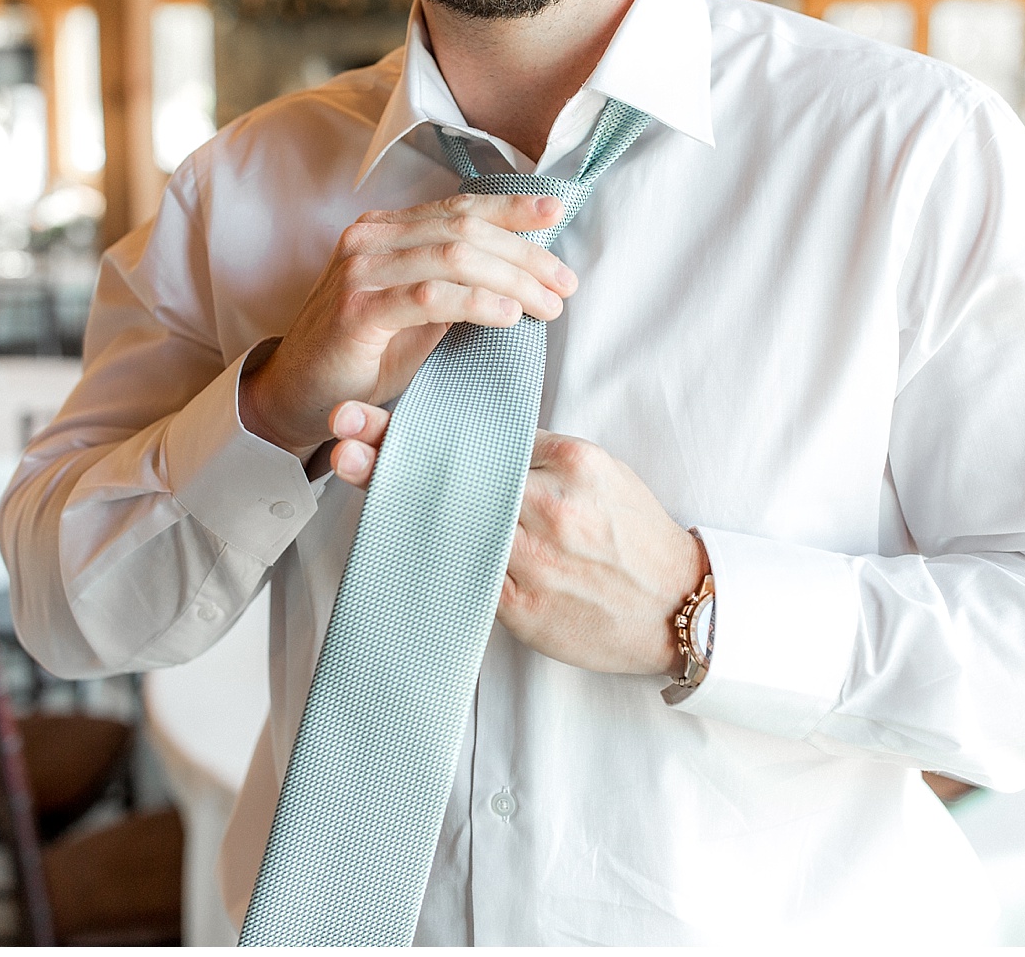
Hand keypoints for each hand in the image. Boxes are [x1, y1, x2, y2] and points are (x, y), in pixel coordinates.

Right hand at [240, 195, 576, 453]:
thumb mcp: (417, 312)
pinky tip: (509, 316)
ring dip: (513, 280)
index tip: (556, 212)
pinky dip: (477, 302)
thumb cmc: (362, 356)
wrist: (296, 395)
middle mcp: (371, 239)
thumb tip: (520, 271)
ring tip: (548, 305)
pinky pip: (431, 296)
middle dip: (526, 255)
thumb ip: (456, 284)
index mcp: (386, 231)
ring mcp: (361, 272)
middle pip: (466, 229)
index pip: (460, 208)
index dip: (512, 209)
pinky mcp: (357, 310)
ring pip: (455, 257)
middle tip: (565, 284)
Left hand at [329, 402, 707, 675]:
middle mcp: (547, 508)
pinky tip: (394, 541)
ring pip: (452, 526)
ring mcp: (531, 561)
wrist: (680, 607)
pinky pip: (461, 576)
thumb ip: (540, 456)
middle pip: (457, 477)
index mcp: (570, 464)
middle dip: (397, 458)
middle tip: (344, 442)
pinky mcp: (521, 608)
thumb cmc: (638, 536)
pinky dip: (430, 557)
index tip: (376, 418)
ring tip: (355, 475)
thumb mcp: (600, 473)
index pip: (485, 438)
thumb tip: (479, 442)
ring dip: (400, 505)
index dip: (426, 430)